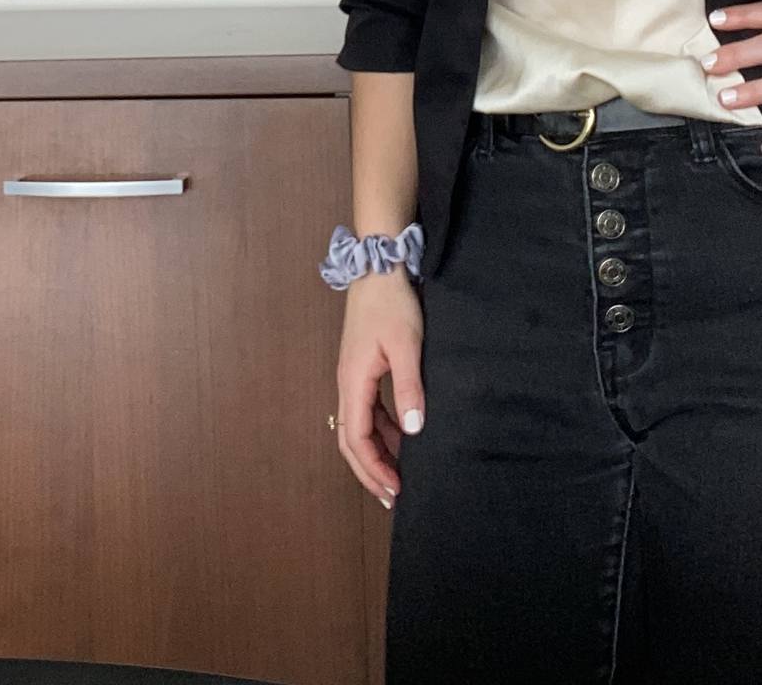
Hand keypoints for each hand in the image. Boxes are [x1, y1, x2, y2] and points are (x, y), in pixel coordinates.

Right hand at [334, 268, 424, 508]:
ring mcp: (354, 375)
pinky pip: (368, 410)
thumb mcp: (406, 346)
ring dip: (377, 452)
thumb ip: (408, 388)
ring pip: (358, 426)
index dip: (374, 467)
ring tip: (400, 474)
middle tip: (394, 496)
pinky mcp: (363, 367)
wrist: (379, 266)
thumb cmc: (392, 303)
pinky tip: (402, 437)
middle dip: (370, 470)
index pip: (356, 438)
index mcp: (353, 381)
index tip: (396, 489)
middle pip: (350, 439)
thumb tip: (413, 431)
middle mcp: (347, 383)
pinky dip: (382, 430)